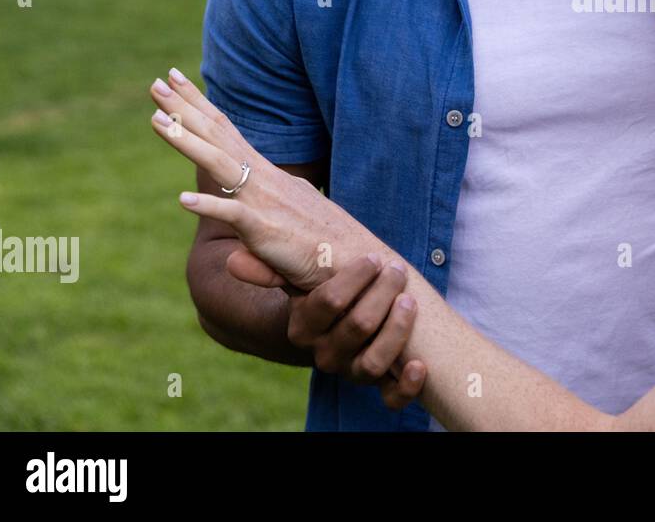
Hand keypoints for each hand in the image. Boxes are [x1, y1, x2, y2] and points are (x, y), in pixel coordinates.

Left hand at [148, 68, 382, 290]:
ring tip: (156, 118)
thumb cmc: (326, 252)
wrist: (363, 264)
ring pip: (220, 164)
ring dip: (187, 140)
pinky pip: (235, 216)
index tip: (178, 84)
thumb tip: (233, 256)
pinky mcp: (269, 232)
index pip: (229, 135)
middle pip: (220, 137)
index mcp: (268, 178)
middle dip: (187, 108)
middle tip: (159, 81)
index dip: (202, 109)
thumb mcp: (285, 238)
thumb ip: (255, 242)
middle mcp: (265, 181)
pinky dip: (211, 208)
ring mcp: (266, 203)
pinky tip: (184, 202)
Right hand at [228, 246, 428, 407]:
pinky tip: (420, 366)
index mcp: (302, 328)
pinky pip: (390, 397)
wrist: (337, 323)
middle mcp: (324, 354)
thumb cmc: (324, 290)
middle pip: (357, 327)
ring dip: (397, 329)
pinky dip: (407, 386)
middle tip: (396, 269)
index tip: (372, 257)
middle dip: (382, 293)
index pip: (328, 302)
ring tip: (409, 300)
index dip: (354, 278)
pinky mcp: (377, 384)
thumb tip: (234, 260)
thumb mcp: (298, 279)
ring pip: (372, 362)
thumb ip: (270, 269)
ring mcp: (351, 370)